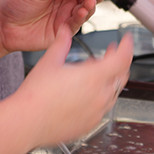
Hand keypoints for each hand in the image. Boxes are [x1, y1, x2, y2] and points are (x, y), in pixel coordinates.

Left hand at [0, 0, 97, 54]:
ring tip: (90, 2)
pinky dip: (81, 18)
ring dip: (90, 6)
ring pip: (84, 10)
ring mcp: (64, 17)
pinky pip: (76, 25)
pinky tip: (81, 12)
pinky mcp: (62, 32)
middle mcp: (64, 2)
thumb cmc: (15, 4)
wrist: (2, 25)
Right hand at [15, 27, 133, 147]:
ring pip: (114, 92)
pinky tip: (87, 92)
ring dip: (110, 78)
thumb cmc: (35, 96)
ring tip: (95, 70)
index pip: (123, 58)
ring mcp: (96, 112)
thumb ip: (62, 42)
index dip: (127, 46)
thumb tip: (65, 30)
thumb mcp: (49, 61)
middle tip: (112, 51)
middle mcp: (99, 96)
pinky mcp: (90, 124)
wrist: (25, 124)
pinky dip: (102, 95)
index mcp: (93, 77)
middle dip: (120, 60)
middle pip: (122, 75)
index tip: (126, 39)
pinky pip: (104, 107)